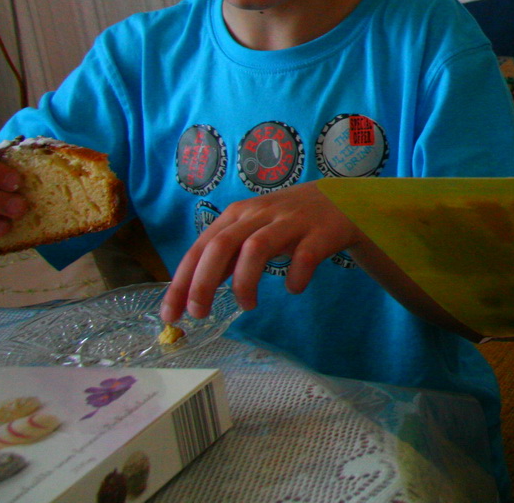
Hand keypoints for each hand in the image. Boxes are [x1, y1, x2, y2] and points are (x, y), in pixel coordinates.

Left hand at [160, 182, 363, 322]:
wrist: (342, 200)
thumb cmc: (288, 221)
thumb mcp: (253, 230)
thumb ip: (227, 255)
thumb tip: (193, 290)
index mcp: (238, 214)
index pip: (201, 247)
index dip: (182, 281)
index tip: (171, 314)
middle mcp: (260, 213)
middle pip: (222, 245)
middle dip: (204, 283)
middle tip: (200, 313)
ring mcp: (291, 221)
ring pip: (257, 248)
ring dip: (245, 282)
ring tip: (248, 306)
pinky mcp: (321, 232)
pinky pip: (304, 257)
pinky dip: (294, 277)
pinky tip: (294, 288)